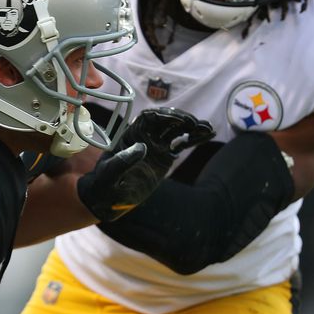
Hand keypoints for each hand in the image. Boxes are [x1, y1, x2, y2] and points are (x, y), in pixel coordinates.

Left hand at [76, 108, 213, 221]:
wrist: (107, 197)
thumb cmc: (104, 184)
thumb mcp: (110, 173)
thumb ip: (124, 160)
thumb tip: (143, 147)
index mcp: (131, 135)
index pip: (149, 118)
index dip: (164, 115)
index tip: (178, 120)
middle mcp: (145, 137)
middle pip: (166, 121)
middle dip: (182, 119)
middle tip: (195, 124)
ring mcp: (156, 146)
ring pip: (177, 130)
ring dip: (192, 127)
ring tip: (208, 128)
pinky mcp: (165, 157)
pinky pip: (182, 144)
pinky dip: (194, 139)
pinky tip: (208, 135)